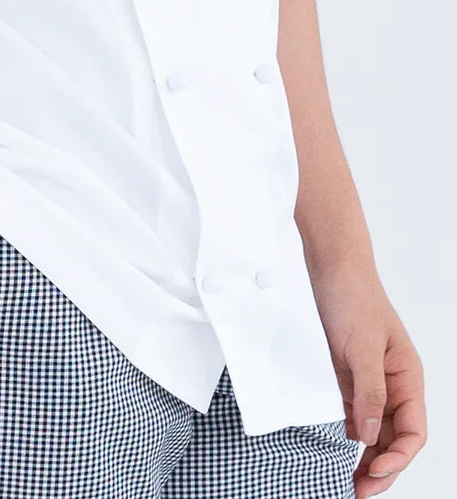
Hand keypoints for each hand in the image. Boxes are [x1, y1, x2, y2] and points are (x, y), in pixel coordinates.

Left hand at [310, 261, 425, 496]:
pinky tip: (331, 450)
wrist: (328, 264)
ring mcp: (367, 381)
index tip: (373, 472)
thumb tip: (368, 437)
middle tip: (357, 492)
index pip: (412, 432)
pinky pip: (349, 414)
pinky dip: (344, 435)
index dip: (397, 458)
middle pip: (392, 439)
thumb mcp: (362, 345)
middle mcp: (391, 383)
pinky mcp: (344, 376)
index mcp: (407, 377)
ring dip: (362, 458)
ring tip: (345, 482)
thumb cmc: (353, 295)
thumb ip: (368, 391)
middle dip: (379, 469)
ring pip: (371, 432)